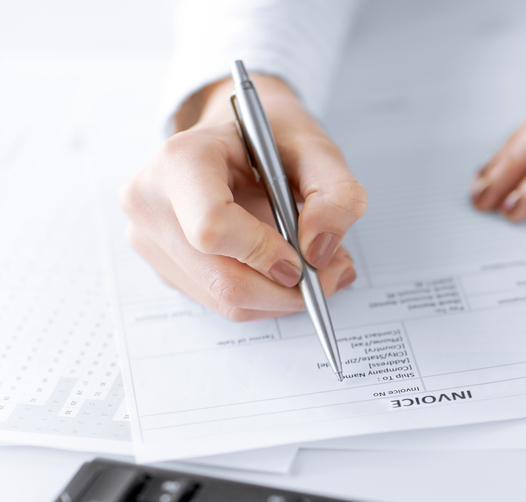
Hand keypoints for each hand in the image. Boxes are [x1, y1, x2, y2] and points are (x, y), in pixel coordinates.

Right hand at [120, 74, 366, 320]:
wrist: (238, 137)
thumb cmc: (272, 138)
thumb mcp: (318, 149)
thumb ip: (337, 195)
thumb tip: (318, 252)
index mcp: (181, 160)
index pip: (212, 228)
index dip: (265, 253)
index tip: (304, 257)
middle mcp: (152, 202)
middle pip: (223, 279)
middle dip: (288, 288)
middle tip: (331, 273)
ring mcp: (152, 239)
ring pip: (226, 301)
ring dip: (282, 296)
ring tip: (314, 265)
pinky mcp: (167, 266)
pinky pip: (223, 303)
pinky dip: (266, 297)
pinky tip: (283, 267)